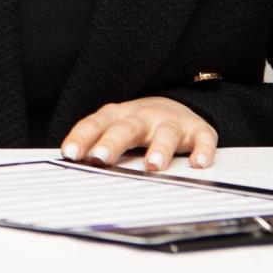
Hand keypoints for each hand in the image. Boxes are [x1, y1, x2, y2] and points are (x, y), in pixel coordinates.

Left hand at [60, 96, 217, 171]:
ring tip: (152, 167)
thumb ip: (96, 143)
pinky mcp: (197, 131)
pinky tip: (198, 164)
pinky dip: (202, 150)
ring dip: (159, 149)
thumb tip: (70, 164)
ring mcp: (171, 122)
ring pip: (164, 133)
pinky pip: (202, 139)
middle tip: (101, 158)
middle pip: (126, 128)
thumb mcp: (115, 128)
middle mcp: (142, 116)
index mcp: (117, 116)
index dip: (81, 138)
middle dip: (112, 142)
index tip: (69, 154)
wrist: (176, 105)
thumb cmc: (138, 125)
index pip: (94, 124)